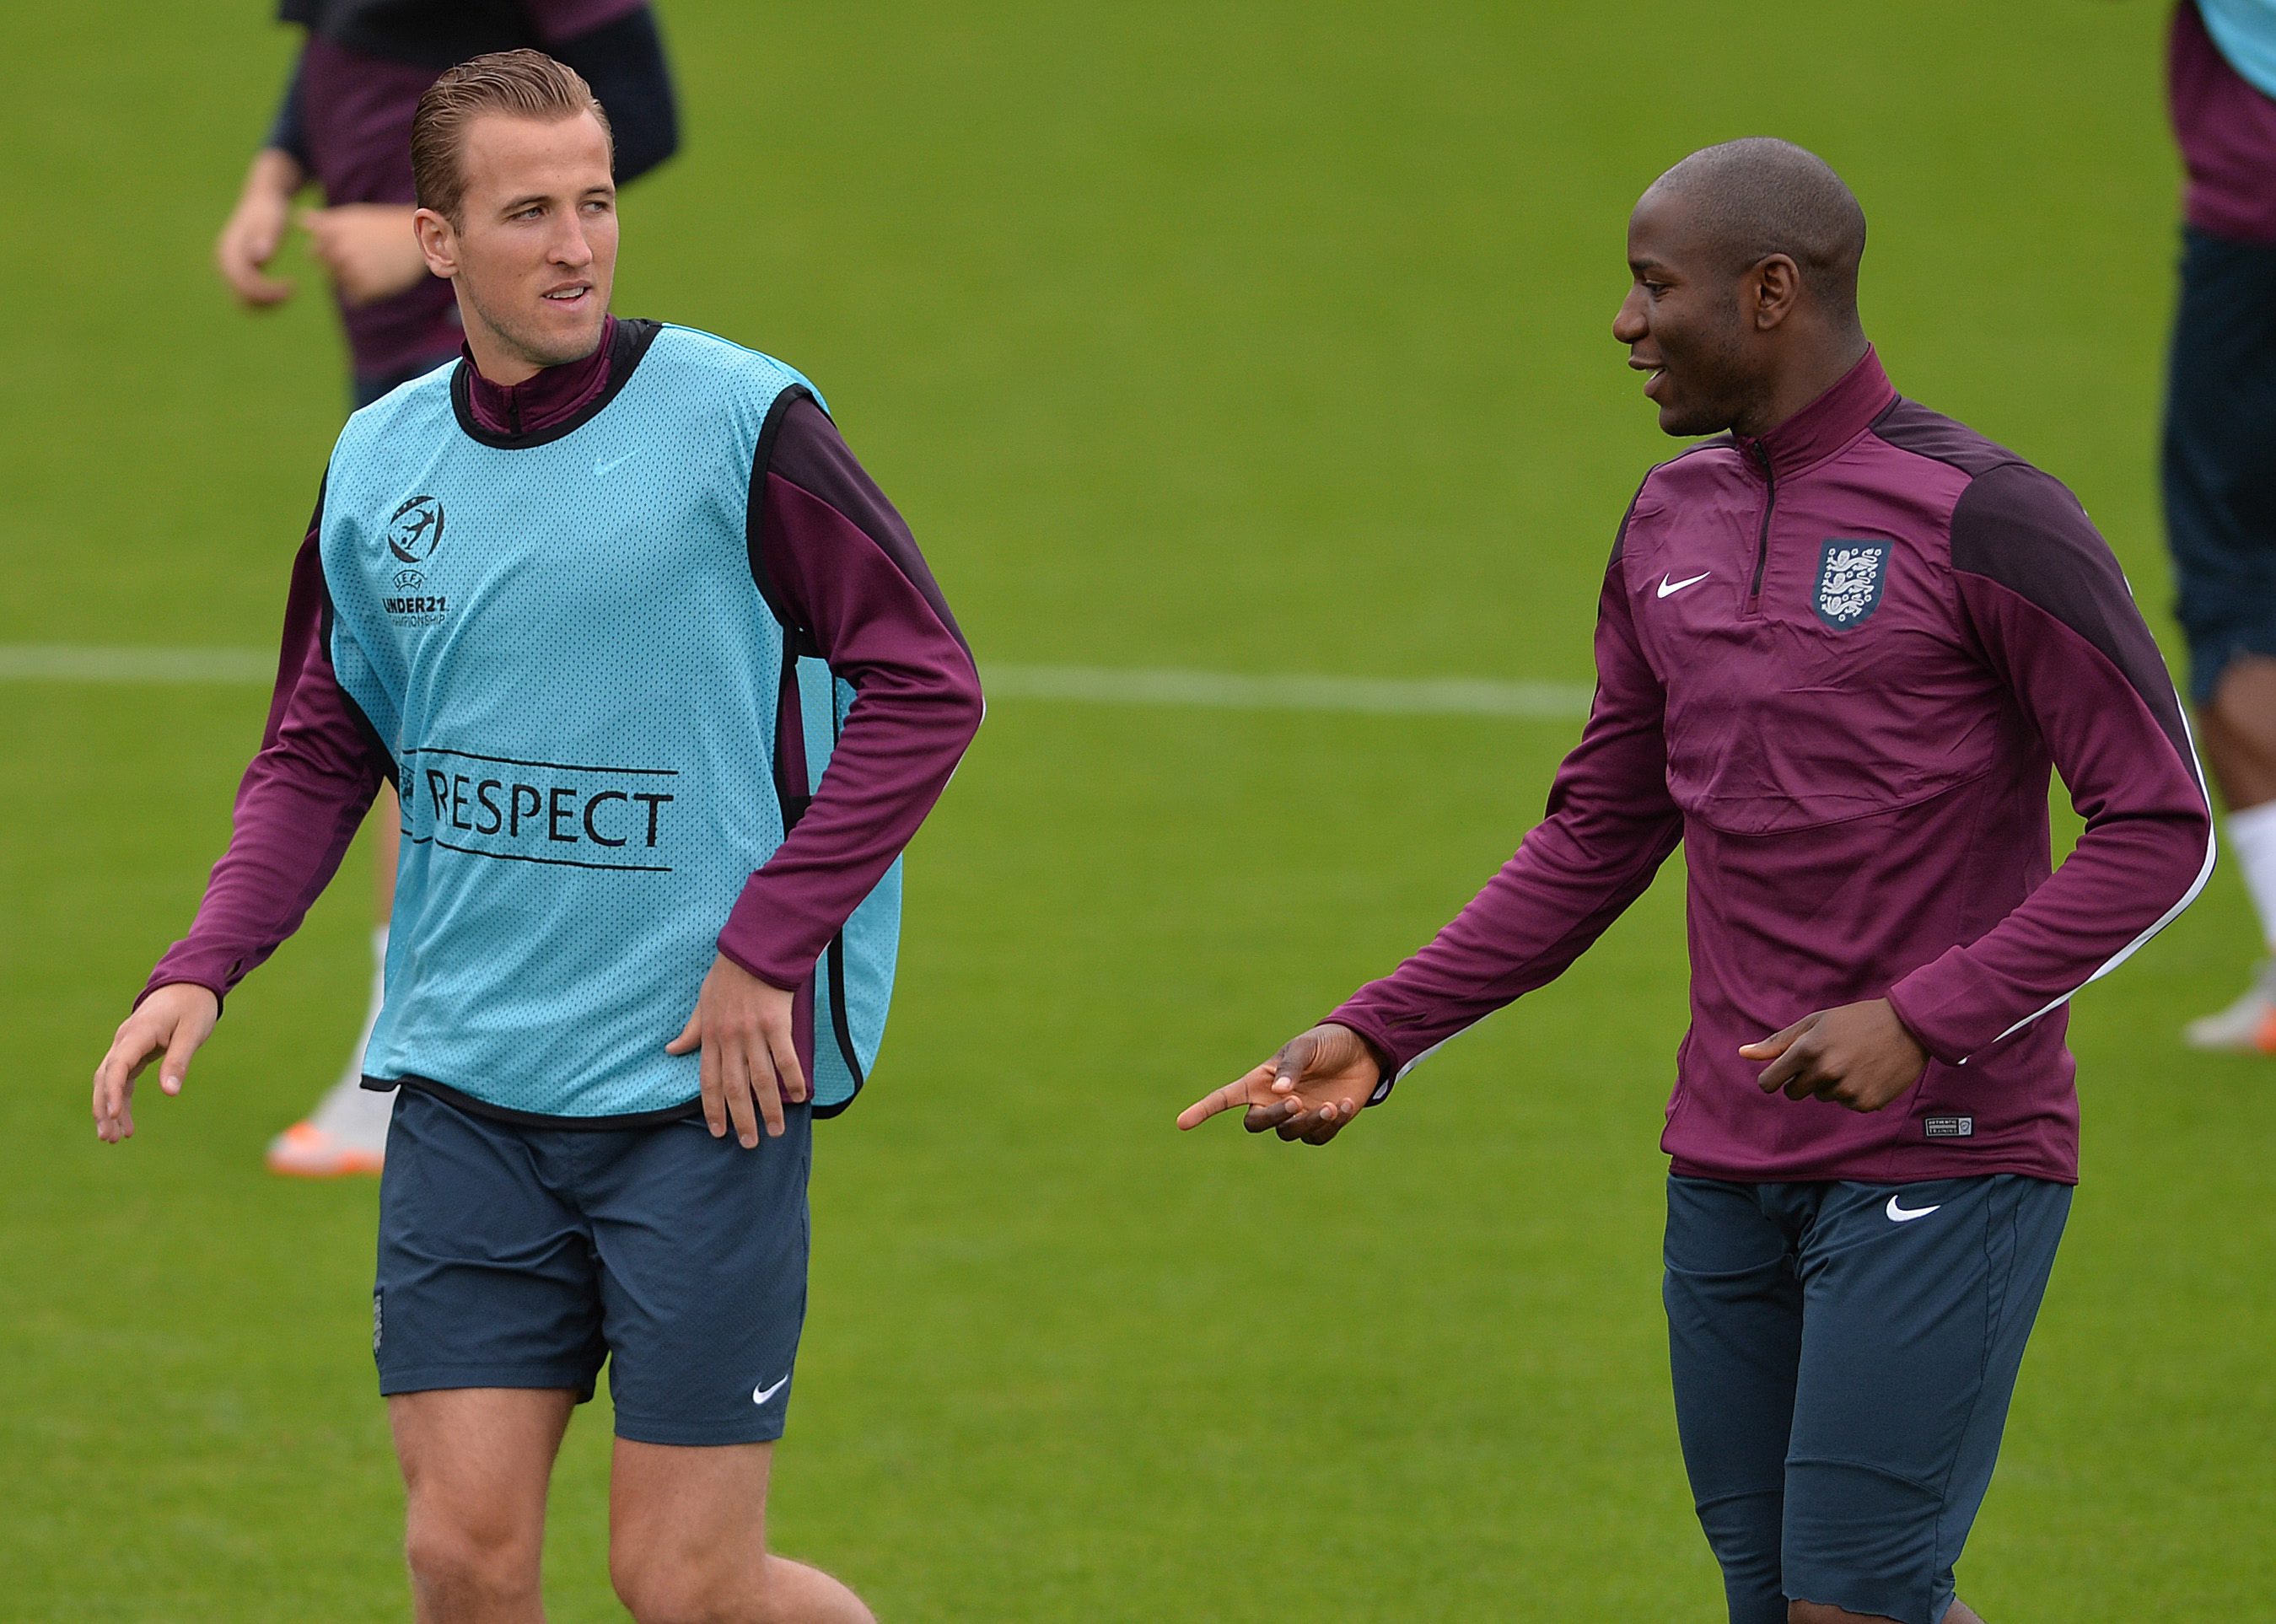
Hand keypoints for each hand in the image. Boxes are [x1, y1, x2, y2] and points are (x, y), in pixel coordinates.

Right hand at [92, 983, 219, 1142]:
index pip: (117, 1065)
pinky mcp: (133, 1052)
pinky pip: (122, 1080)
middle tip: (108, 1137)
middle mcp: (125, 1040)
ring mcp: (126, 1046)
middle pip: (105, 1077)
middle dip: (103, 1108)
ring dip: (109, 1109)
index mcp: (138, 1033)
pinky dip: (121, 1100)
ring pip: (109, 1081)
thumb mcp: (192, 1033)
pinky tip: (127, 1124)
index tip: (114, 1115)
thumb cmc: (193, 1007)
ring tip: (113, 1139)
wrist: (188, 984)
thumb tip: (170, 1093)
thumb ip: (179, 1061)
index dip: (112, 1092)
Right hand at [215, 150, 301, 306]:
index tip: (293, 286)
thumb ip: (265, 237)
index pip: (242, 283)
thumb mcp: (271, 220)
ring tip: (289, 291)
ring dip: (268, 304)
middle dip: (268, 299)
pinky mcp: (238, 273)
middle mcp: (223, 262)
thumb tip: (258, 258)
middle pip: (241, 296)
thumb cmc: (269, 209)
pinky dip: (266, 301)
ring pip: (244, 302)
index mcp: (228, 250)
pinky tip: (284, 292)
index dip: (267, 291)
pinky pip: (248, 298)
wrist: (261, 201)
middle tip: (292, 290)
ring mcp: (229, 269)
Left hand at [298, 204, 429, 307]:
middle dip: (341, 268)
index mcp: (331, 231)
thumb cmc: (381, 226)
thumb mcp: (351, 217)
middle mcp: (339, 249)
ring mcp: (353, 269)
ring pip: (341, 285)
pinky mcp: (369, 287)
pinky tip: (380, 277)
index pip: (313, 253)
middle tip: (366, 256)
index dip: (329, 252)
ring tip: (375, 265)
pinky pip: (355, 298)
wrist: (415, 237)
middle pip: (326, 271)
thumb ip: (324, 222)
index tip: (350, 244)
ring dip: (354, 280)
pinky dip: (366, 292)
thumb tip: (298, 218)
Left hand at [666, 955, 806, 1146]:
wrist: (753, 950)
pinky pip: (785, 1058)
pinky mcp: (776, 1024)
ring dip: (768, 1108)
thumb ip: (691, 1031)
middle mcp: (730, 1039)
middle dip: (742, 1119)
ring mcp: (753, 1033)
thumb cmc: (727, 975)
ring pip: (760, 1080)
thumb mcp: (702, 1003)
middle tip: (749, 1143)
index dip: (713, 1110)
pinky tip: (799, 1097)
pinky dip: (792, 1079)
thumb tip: (671, 1051)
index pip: (708, 1082)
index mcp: (711, 1036)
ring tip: (776, 1130)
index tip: (719, 1132)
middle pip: (734, 1088)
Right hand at [1177, 1022, 1383, 1145]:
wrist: (1363, 1051)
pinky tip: (1343, 1104)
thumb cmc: (1327, 1043)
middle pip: (1257, 1123)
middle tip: (1295, 1102)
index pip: (1225, 1098)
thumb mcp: (1306, 1047)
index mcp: (1260, 1080)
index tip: (1182, 1123)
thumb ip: (1291, 1067)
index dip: (1204, 1110)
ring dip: (1308, 1122)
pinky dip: (1330, 1124)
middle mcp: (1273, 1101)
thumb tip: (1278, 1092)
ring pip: (1290, 1133)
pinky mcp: (1321, 1125)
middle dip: (1274, 1117)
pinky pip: (1318, 1137)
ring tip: (1329, 1105)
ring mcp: (1297, 1115)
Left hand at [1743, 998, 1926, 1112]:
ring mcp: (1846, 1090)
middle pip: (1794, 1092)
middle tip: (1827, 1058)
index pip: (1768, 1083)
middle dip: (1803, 1079)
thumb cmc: (1855, 1021)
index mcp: (1806, 1051)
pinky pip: (1847, 1103)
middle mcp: (1824, 1073)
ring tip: (1852, 1061)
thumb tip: (1743, 1053)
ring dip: (1830, 1084)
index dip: (1773, 1078)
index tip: (1782, 1073)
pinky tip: (1867, 1072)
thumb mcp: (1814, 1023)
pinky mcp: (1866, 1103)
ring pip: (1822, 1097)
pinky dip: (1853, 1092)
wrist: (1908, 1027)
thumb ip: (1778, 1042)